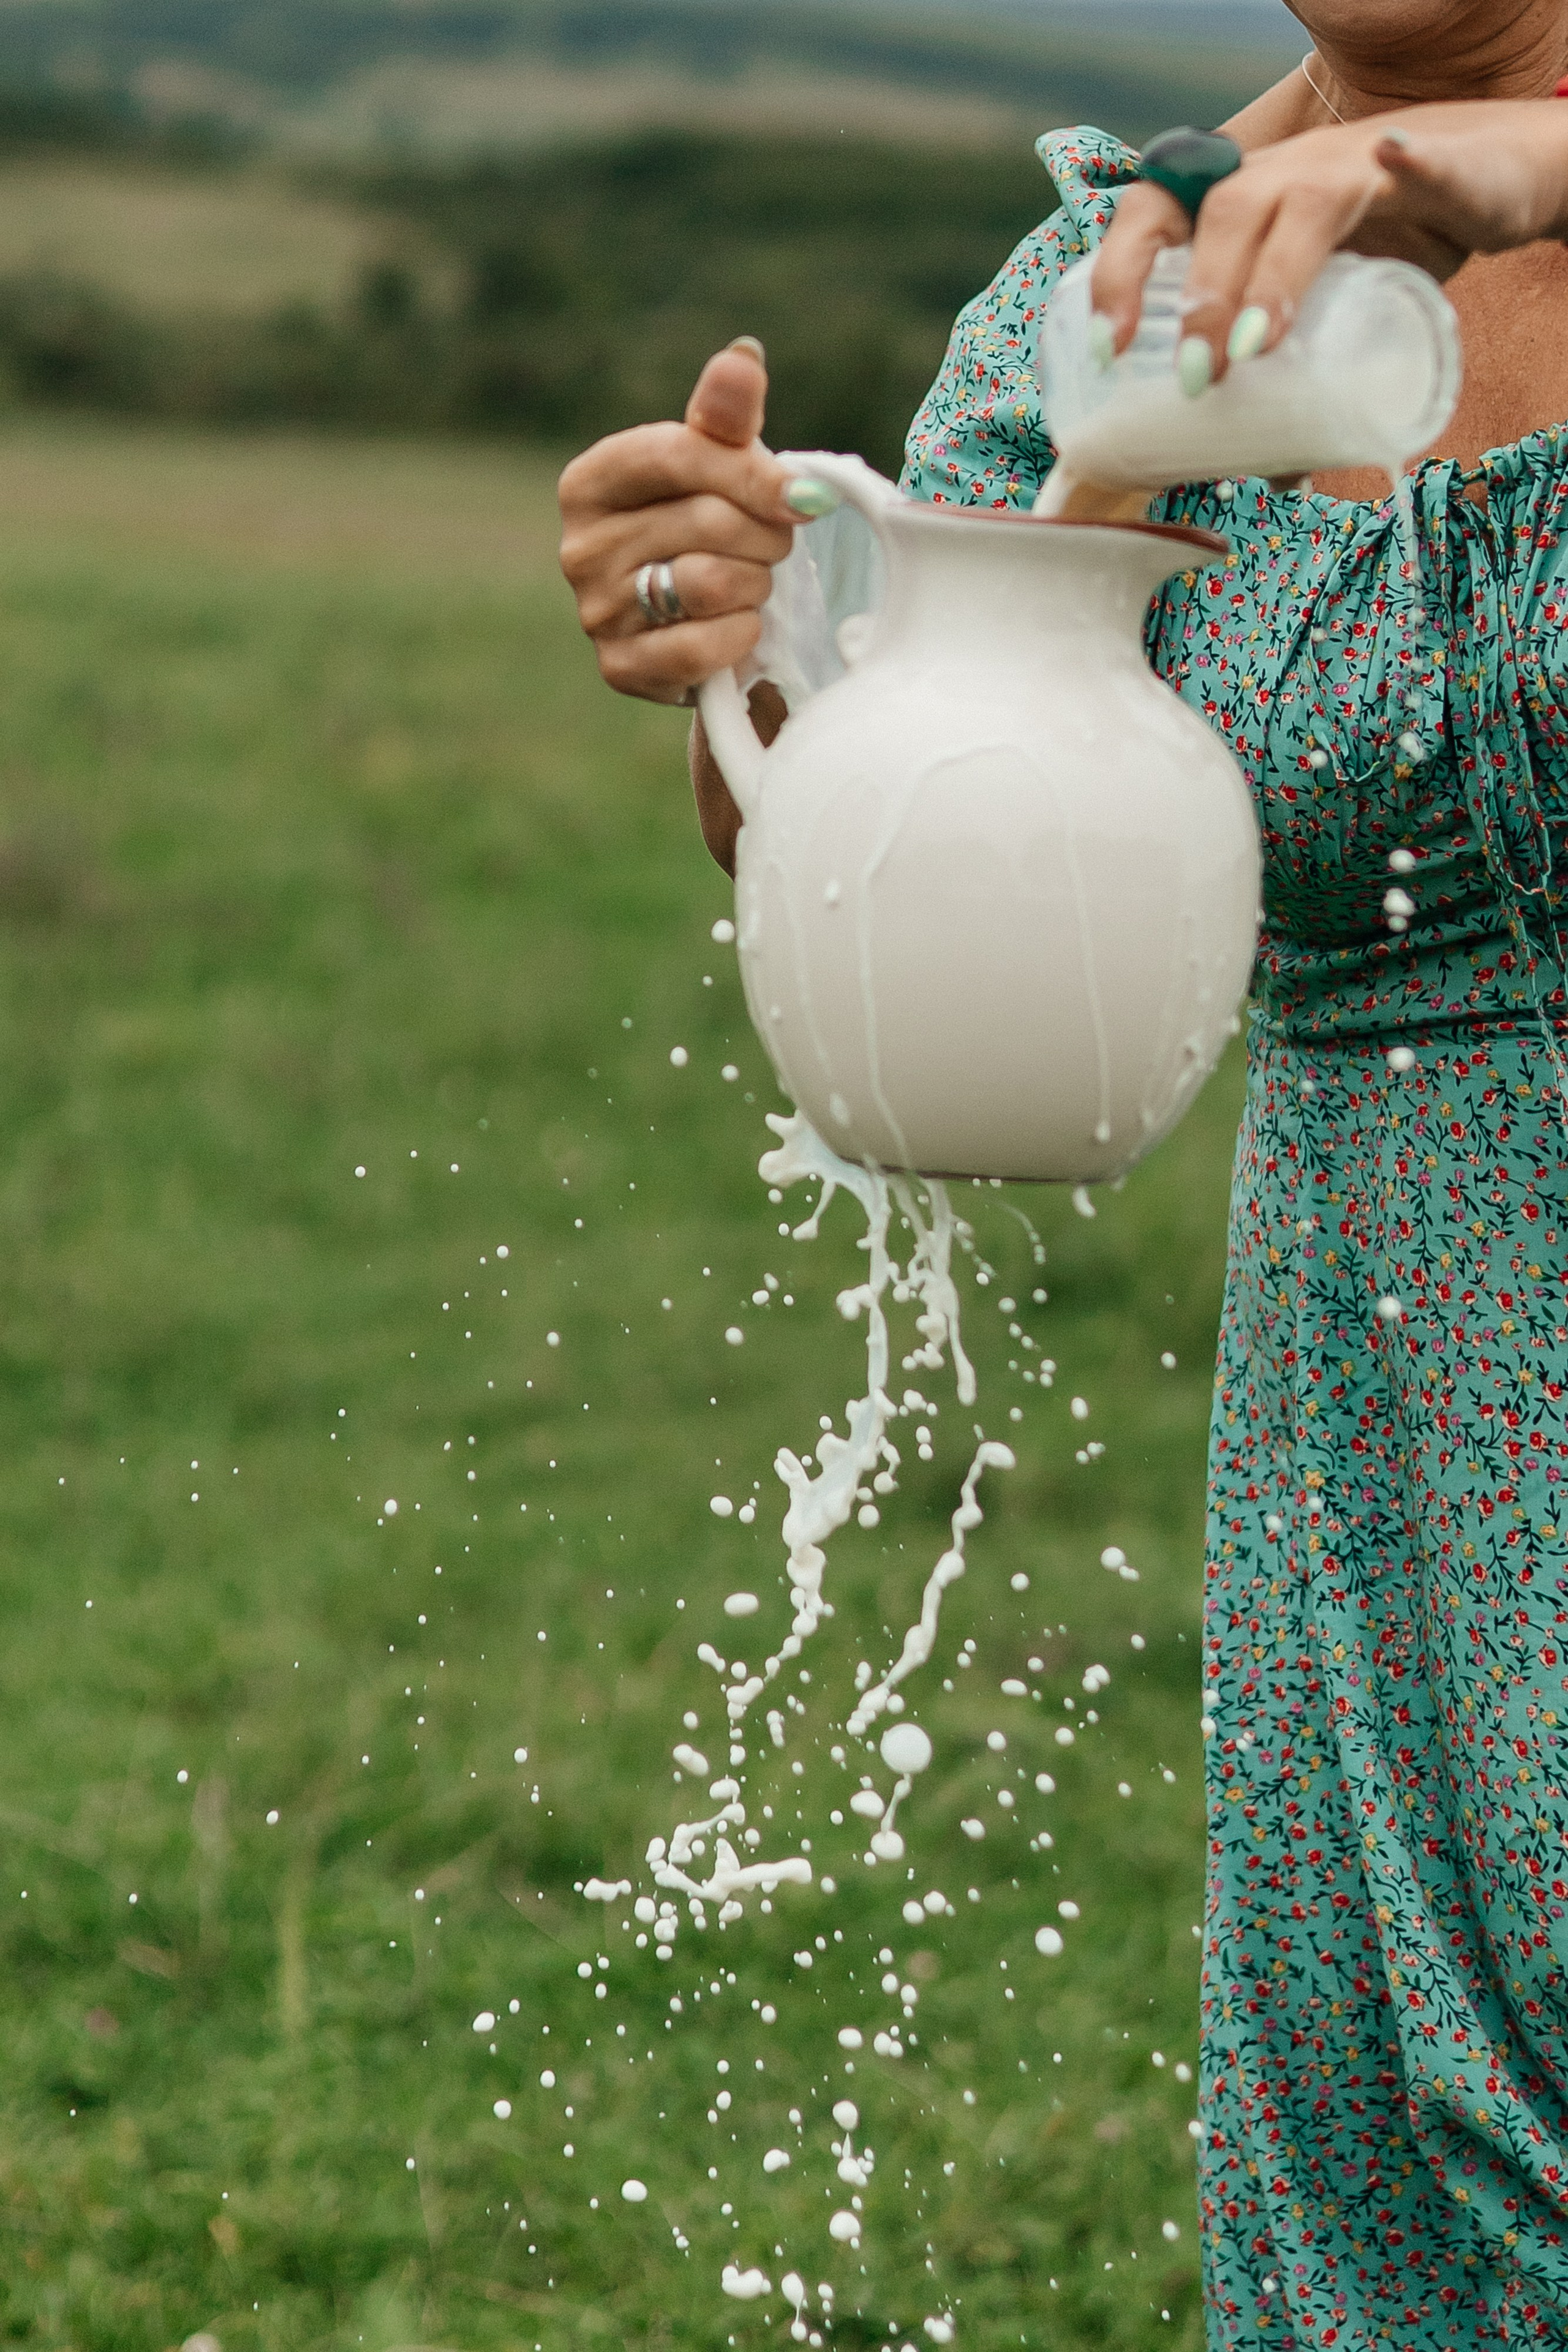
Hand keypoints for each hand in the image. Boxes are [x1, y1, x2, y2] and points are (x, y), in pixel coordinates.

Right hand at [558, 340, 801, 706]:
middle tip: (774, 544)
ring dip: (756, 584)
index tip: (804, 494)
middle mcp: (578, 548)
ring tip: (753, 581)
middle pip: (707, 521)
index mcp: (590, 481)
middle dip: (765, 534)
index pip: (681, 457)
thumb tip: (743, 357)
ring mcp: (595, 613)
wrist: (698, 621)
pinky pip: (705, 647)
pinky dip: (742, 636)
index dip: (754, 473)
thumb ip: (726, 414)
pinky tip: (740, 626)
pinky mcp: (621, 669)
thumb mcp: (718, 464)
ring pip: (710, 582)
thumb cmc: (708, 526)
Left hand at [1092, 101, 1567, 380]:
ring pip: (1297, 198)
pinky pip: (1408, 158)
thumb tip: (1267, 473)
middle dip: (1200, 296)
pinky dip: (1409, 164)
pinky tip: (1396, 160)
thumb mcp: (1314, 321)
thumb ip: (1288, 387)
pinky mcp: (1414, 166)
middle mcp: (1276, 177)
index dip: (1120, 275)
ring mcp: (1341, 165)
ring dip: (1272, 270)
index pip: (1153, 214)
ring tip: (1260, 343)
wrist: (1464, 182)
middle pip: (1219, 210)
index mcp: (1233, 208)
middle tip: (1201, 376)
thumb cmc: (1367, 253)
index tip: (1111, 347)